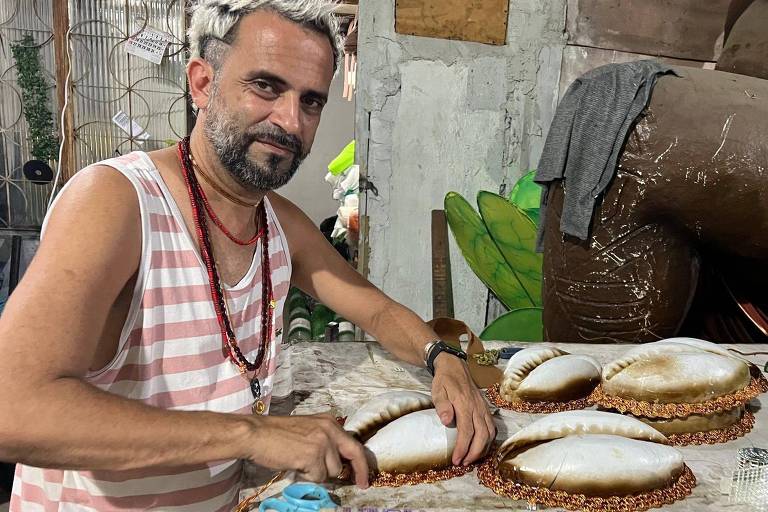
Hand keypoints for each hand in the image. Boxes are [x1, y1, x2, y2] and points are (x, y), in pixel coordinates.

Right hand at [246, 413, 368, 487]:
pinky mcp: (313, 456)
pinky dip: (307, 476)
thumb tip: (339, 463)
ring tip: (301, 462)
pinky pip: (318, 476)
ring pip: (332, 471)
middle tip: (361, 484)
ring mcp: (323, 442)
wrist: (257, 434)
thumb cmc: (277, 434)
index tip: (364, 476)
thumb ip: (326, 441)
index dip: (361, 461)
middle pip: (354, 454)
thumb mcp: (308, 430)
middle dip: (359, 472)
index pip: (353, 443)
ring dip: (319, 472)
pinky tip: (295, 464)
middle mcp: (330, 429)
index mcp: (330, 422)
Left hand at [431, 353, 495, 465]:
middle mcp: (477, 408)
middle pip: (482, 435)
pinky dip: (489, 440)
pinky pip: (492, 427)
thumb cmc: (444, 381)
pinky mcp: (486, 409)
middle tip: (464, 463)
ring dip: (483, 449)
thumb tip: (446, 421)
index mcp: (464, 404)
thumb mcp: (437, 391)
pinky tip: (481, 447)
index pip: (466, 431)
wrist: (454, 366)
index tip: (457, 460)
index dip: (463, 448)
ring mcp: (483, 408)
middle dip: (474, 453)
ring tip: (471, 458)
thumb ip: (442, 406)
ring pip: (490, 433)